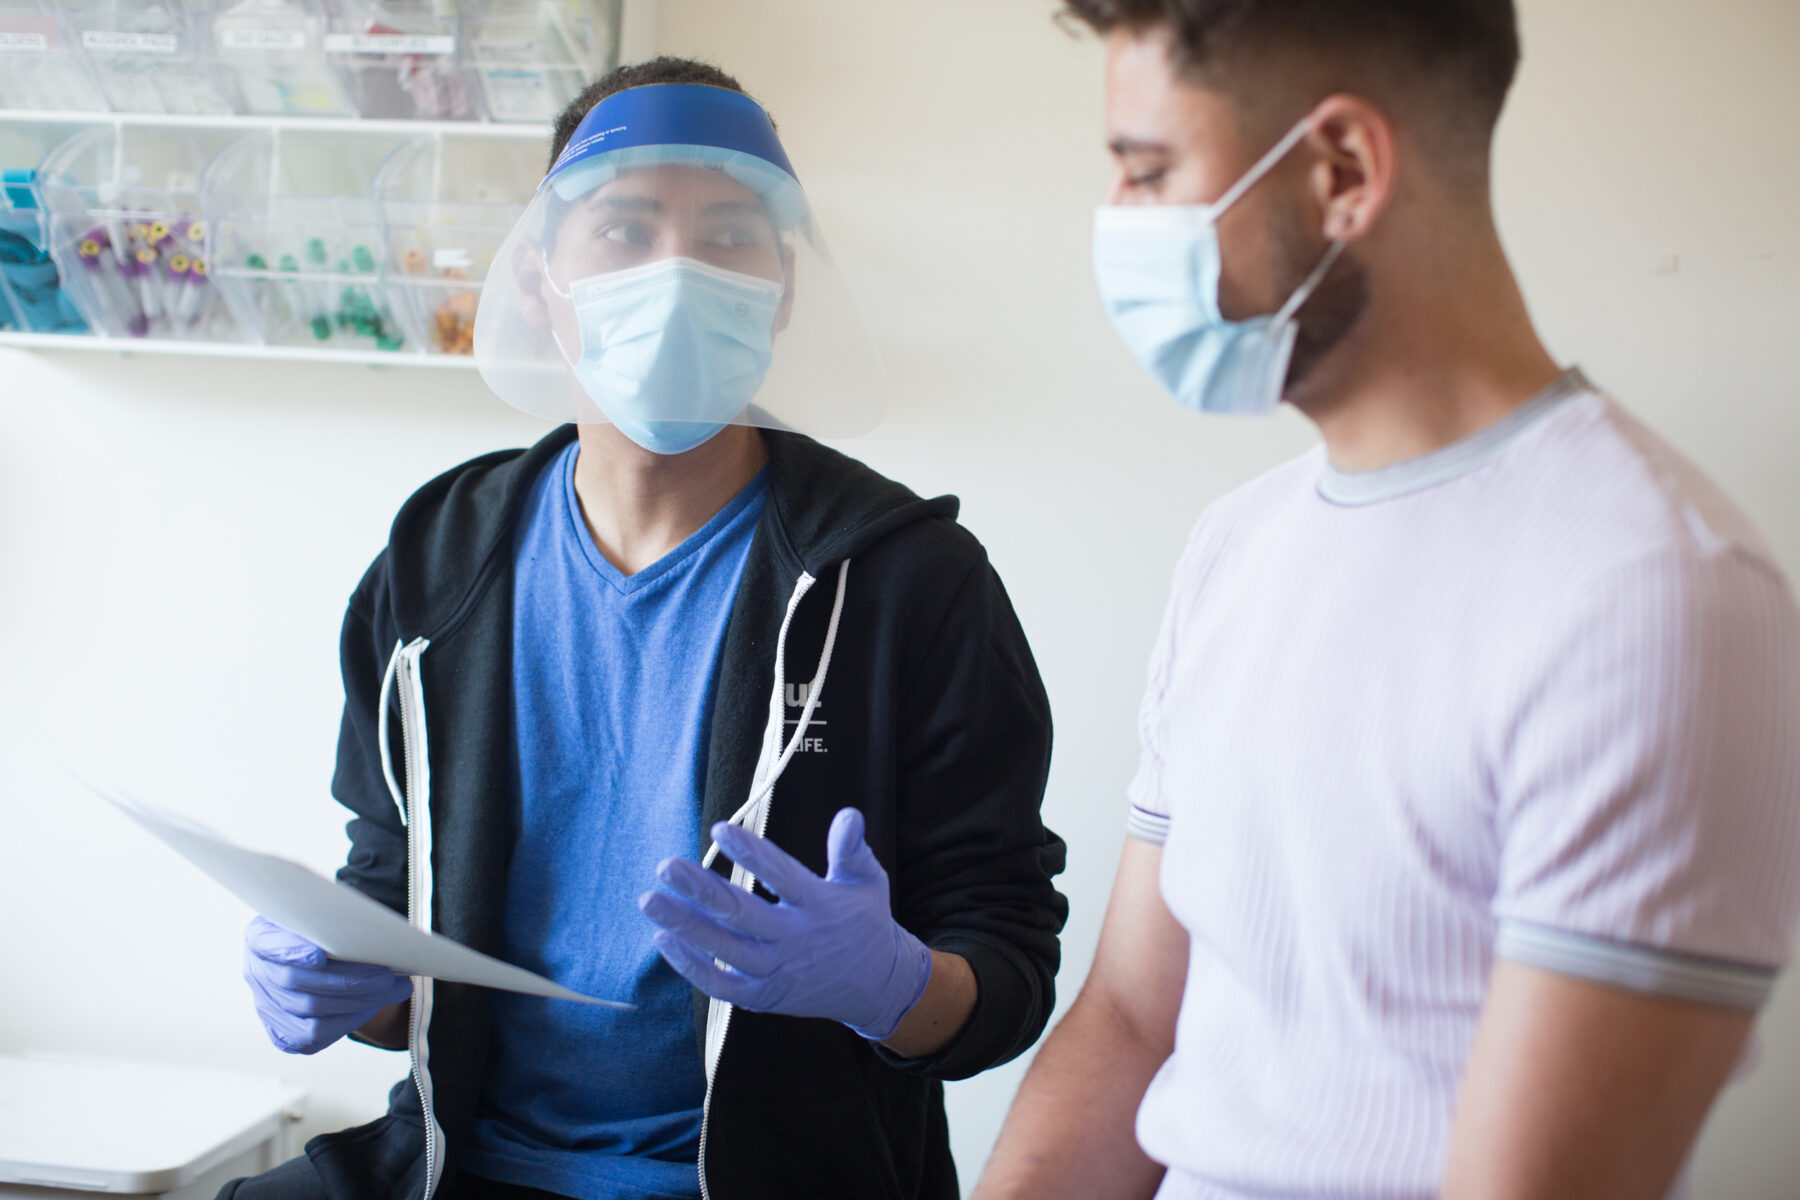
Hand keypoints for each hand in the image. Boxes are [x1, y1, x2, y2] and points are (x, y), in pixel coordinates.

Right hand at [242, 916, 412, 1054]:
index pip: (268, 945)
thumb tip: (371, 930)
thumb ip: (334, 920)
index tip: (320, 955)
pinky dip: (346, 1022)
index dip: (292, 952)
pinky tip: (370, 1007)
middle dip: (349, 979)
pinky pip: (312, 1035)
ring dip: (357, 1001)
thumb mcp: (324, 915)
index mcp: (261, 936)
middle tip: (388, 976)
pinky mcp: (281, 1032)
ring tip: (393, 990)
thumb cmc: (324, 930)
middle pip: (298, 981)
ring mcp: (266, 1005)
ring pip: (310, 1009)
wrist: (319, 957)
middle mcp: (257, 972)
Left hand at [640, 808, 932, 1041]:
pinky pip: (721, 986)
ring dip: (685, 926)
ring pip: (724, 949)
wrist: (879, 986)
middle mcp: (795, 939)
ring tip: (650, 900)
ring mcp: (777, 971)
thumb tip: (848, 815)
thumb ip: (852, 849)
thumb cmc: (866, 922)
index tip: (719, 829)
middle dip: (700, 890)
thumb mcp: (868, 881)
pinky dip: (692, 967)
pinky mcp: (764, 996)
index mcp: (820, 905)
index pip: (781, 874)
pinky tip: (665, 939)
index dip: (750, 852)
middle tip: (666, 866)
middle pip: (741, 914)